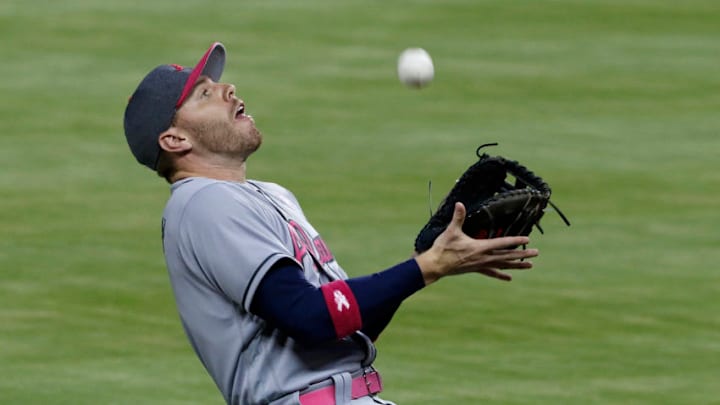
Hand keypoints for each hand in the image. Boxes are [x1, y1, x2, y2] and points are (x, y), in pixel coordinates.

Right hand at [415, 202, 538, 284]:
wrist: (436, 265)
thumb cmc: (444, 248)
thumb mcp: (451, 231)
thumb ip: (458, 217)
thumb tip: (460, 204)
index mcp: (480, 247)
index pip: (502, 243)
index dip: (515, 241)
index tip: (527, 240)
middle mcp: (483, 258)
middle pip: (507, 256)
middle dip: (522, 254)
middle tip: (536, 253)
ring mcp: (481, 265)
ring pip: (503, 265)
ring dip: (516, 265)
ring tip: (530, 266)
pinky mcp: (476, 269)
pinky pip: (492, 273)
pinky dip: (501, 274)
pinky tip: (509, 278)